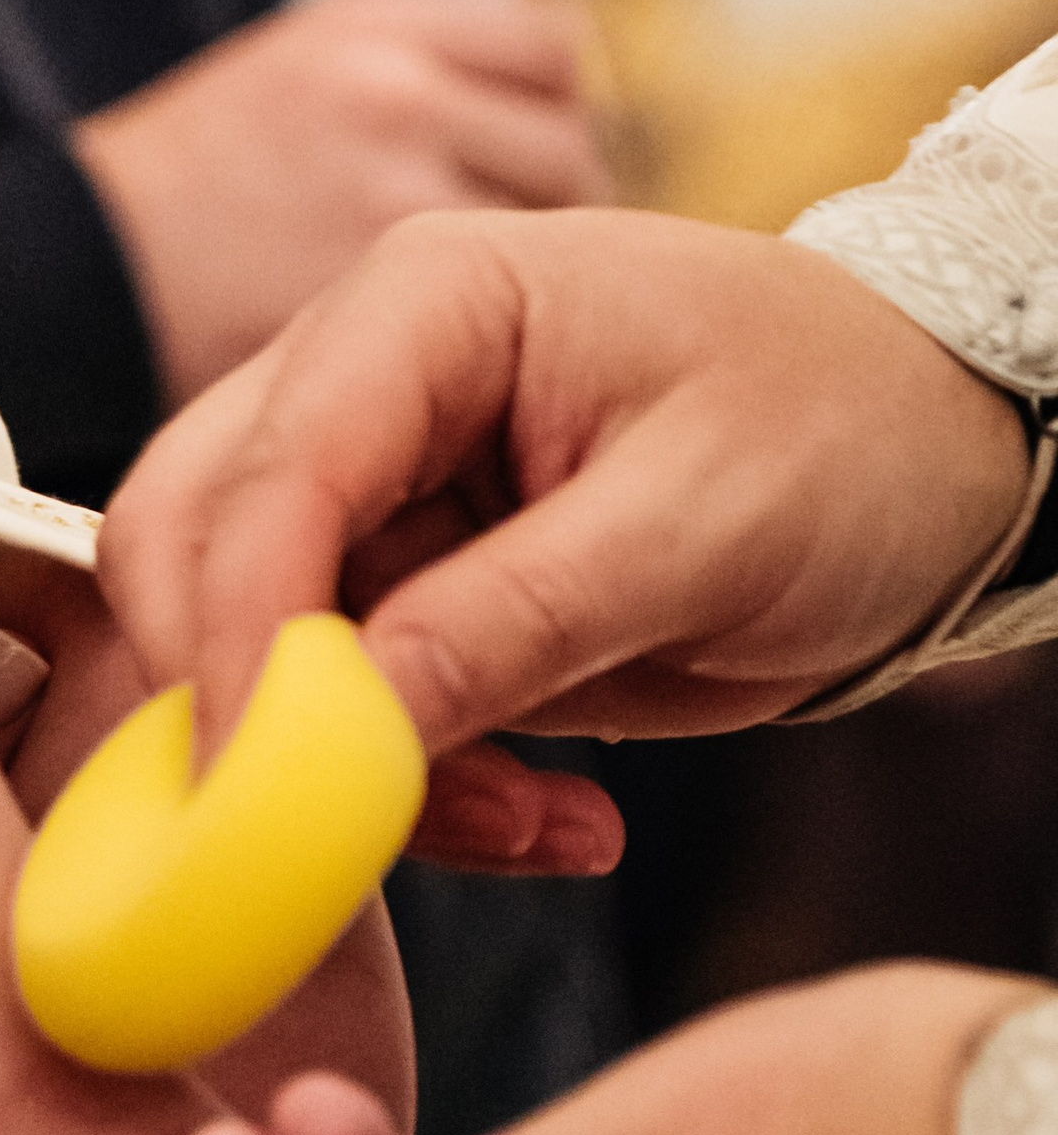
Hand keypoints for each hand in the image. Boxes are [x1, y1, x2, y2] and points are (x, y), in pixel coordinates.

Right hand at [73, 0, 607, 408]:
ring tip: (462, 306)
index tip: (515, 154)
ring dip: (520, 278)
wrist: (68, 265)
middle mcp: (393, 102)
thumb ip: (416, 78)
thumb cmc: (188, 182)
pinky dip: (468, 336)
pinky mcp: (366, 303)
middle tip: (503, 254)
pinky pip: (475, 320)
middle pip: (567, 152)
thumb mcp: (296, 70)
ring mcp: (385, 203)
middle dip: (545, 204)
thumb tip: (537, 116)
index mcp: (375, 34)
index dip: (548, 106)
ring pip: (536, 244)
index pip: (554, 49)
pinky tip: (421, 346)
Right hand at [98, 206, 1034, 875]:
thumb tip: (346, 721)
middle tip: (358, 831)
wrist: (940, 453)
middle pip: (194, 550)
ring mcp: (375, 483)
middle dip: (257, 710)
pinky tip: (558, 814)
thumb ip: (517, 615)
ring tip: (544, 823)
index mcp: (425, 304)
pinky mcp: (405, 581)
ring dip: (363, 771)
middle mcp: (362, 378)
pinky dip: (421, 786)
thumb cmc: (849, 435)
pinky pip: (341, 704)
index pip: (267, 476)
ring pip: (253, 649)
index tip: (258, 795)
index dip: (240, 641)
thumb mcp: (705, 528)